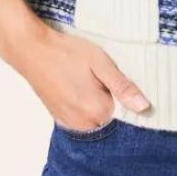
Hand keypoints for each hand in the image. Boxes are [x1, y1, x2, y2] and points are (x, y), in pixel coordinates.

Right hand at [1, 17, 151, 130]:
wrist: (32, 50)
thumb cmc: (66, 52)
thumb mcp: (100, 63)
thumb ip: (122, 86)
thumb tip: (144, 107)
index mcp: (97, 112)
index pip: (125, 113)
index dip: (125, 95)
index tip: (117, 79)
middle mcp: (83, 125)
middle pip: (110, 117)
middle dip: (111, 100)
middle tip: (101, 76)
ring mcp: (69, 123)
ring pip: (95, 119)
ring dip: (97, 103)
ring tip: (88, 79)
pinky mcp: (59, 118)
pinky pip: (81, 118)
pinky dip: (84, 106)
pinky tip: (78, 86)